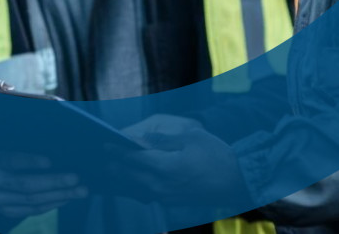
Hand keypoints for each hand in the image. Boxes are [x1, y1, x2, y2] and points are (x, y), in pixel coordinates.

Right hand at [0, 151, 87, 219]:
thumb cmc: (2, 161)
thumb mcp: (5, 149)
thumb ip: (23, 149)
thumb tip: (54, 148)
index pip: (12, 161)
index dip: (30, 161)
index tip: (50, 161)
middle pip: (27, 185)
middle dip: (54, 182)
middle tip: (75, 178)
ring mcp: (0, 201)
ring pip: (33, 201)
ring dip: (59, 196)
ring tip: (79, 191)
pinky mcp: (8, 212)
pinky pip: (32, 211)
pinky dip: (52, 205)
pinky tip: (66, 198)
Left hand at [108, 114, 245, 205]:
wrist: (237, 181)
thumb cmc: (216, 155)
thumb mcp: (190, 137)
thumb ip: (161, 139)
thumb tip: (139, 139)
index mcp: (166, 167)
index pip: (134, 159)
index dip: (117, 151)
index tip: (105, 144)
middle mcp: (162, 185)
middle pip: (130, 175)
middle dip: (115, 165)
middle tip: (101, 155)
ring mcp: (166, 196)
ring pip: (136, 186)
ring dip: (123, 176)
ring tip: (110, 166)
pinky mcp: (171, 201)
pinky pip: (146, 192)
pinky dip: (135, 184)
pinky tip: (131, 178)